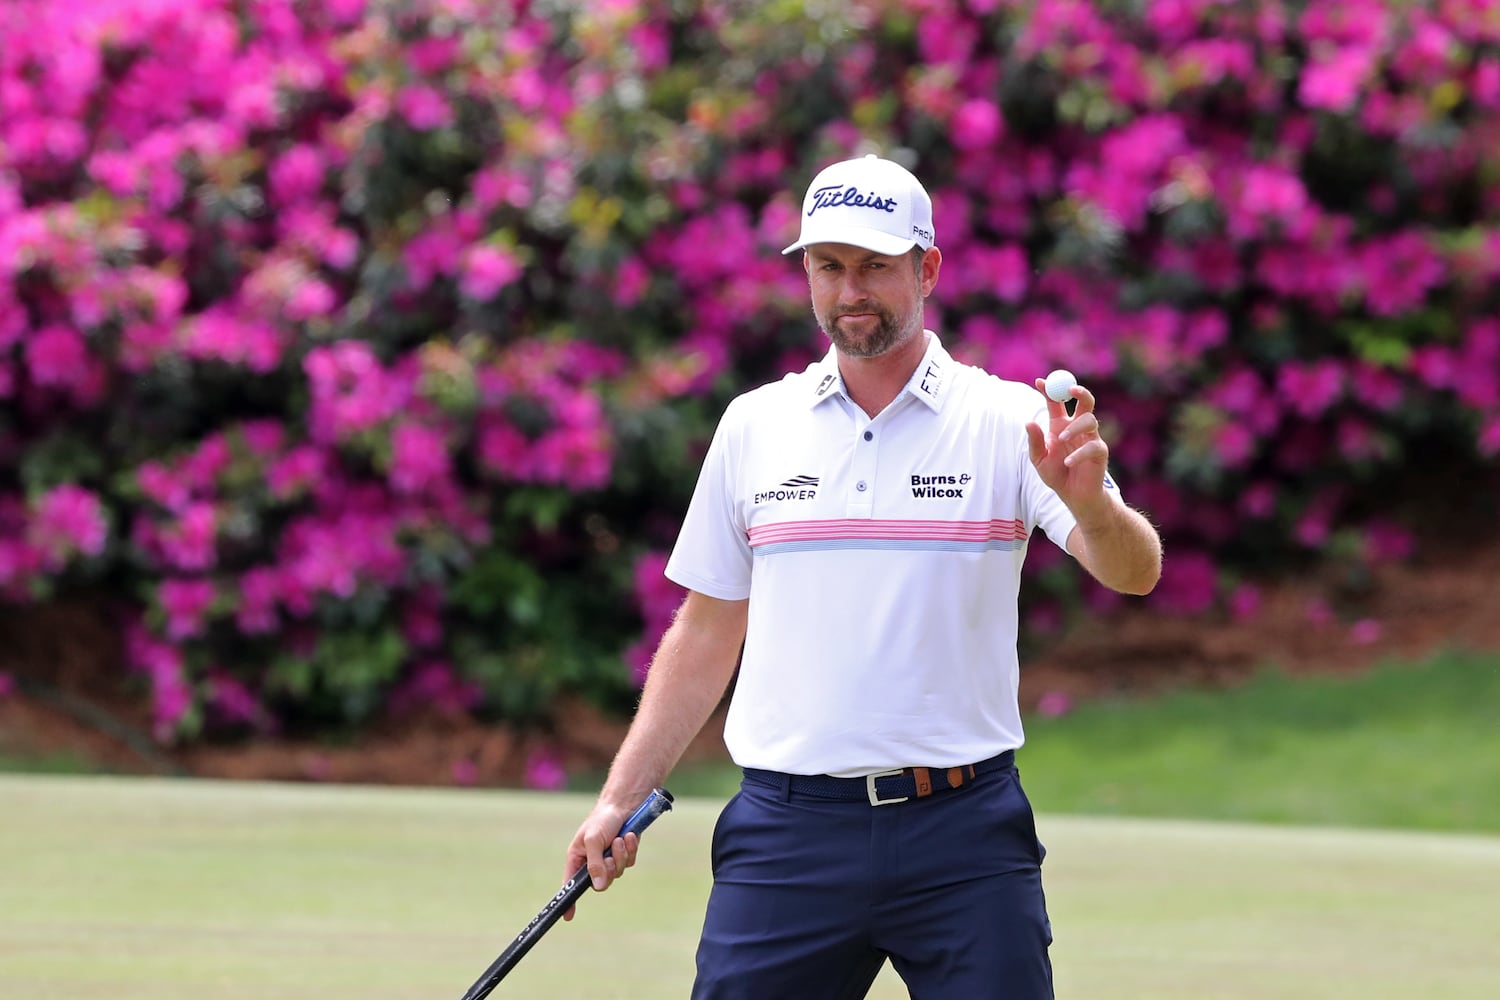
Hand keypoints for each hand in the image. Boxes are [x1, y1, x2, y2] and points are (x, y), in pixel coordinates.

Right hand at [561, 803, 639, 920]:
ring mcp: (609, 860)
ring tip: (620, 838)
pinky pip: (629, 862)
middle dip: (609, 867)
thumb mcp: (594, 840)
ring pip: (617, 872)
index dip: (568, 901)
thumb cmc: (602, 819)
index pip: (570, 885)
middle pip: (601, 882)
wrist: (623, 806)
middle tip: (611, 851)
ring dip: (621, 855)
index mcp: (577, 859)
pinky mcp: (623, 856)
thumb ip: (595, 864)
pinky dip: (630, 850)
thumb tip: (598, 886)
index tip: (568, 916)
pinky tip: (629, 836)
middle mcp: (592, 863)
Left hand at [1025, 377, 1110, 515]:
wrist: (1074, 497)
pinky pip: (1093, 446)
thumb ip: (1035, 442)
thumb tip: (1028, 422)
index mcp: (1061, 425)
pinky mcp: (1100, 453)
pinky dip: (1079, 453)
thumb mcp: (1039, 460)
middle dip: (1079, 391)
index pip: (1057, 402)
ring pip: (1089, 419)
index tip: (1039, 382)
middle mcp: (1077, 428)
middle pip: (1085, 401)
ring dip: (1074, 426)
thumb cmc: (1057, 476)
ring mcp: (1091, 438)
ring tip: (1061, 440)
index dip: (1049, 390)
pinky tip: (1068, 462)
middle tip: (1070, 389)